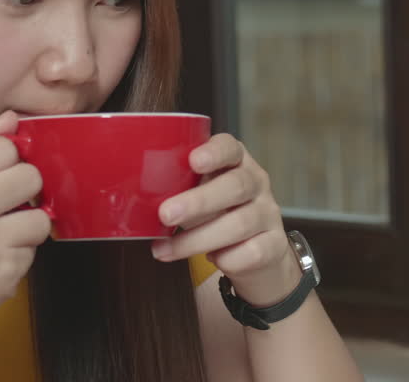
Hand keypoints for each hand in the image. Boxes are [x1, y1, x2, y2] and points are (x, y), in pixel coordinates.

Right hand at [0, 111, 51, 346]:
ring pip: (40, 213)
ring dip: (26, 225)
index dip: (7, 160)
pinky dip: (20, 253)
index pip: (2, 146)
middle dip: (23, 191)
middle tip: (0, 207)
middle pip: (29, 174)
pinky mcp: (4, 271)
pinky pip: (35, 247)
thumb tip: (11, 118)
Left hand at [151, 134, 299, 306]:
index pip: (230, 148)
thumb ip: (179, 189)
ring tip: (167, 250)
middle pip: (235, 186)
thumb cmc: (218, 215)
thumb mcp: (201, 193)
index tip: (193, 160)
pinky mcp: (274, 245)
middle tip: (166, 214)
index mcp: (236, 162)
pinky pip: (251, 252)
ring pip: (239, 223)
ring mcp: (268, 214)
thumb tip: (133, 200)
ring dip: (197, 239)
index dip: (214, 152)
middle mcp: (257, 183)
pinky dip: (226, 259)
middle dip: (198, 202)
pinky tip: (211, 260)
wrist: (257, 253)